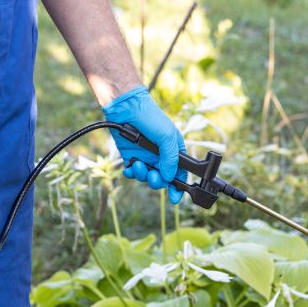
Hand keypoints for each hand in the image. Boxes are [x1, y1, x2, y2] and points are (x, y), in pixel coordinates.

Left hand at [103, 86, 186, 203]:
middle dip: (158, 182)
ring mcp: (146, 157)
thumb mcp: (167, 137)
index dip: (179, 187)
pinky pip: (133, 172)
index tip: (176, 198)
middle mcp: (160, 156)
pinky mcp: (131, 156)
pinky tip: (130, 168)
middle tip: (153, 177)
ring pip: (147, 177)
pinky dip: (132, 173)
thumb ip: (170, 159)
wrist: (127, 108)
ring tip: (139, 165)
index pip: (180, 173)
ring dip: (143, 175)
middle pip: (163, 179)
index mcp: (174, 151)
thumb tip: (170, 177)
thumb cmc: (151, 118)